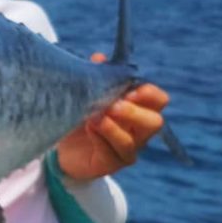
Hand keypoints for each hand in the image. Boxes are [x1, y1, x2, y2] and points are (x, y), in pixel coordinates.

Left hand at [56, 54, 168, 179]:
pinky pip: (114, 153)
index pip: (158, 100)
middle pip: (154, 121)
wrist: (62, 147)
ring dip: (114, 127)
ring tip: (96, 117)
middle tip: (113, 105)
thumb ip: (96, 77)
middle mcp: (138, 131)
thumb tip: (99, 58)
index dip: (149, 93)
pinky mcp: (111, 163)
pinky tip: (89, 128)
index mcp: (138, 109)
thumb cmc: (81, 116)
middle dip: (134, 111)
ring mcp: (127, 150)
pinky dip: (102, 138)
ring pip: (133, 141)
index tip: (130, 88)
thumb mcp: (87, 94)